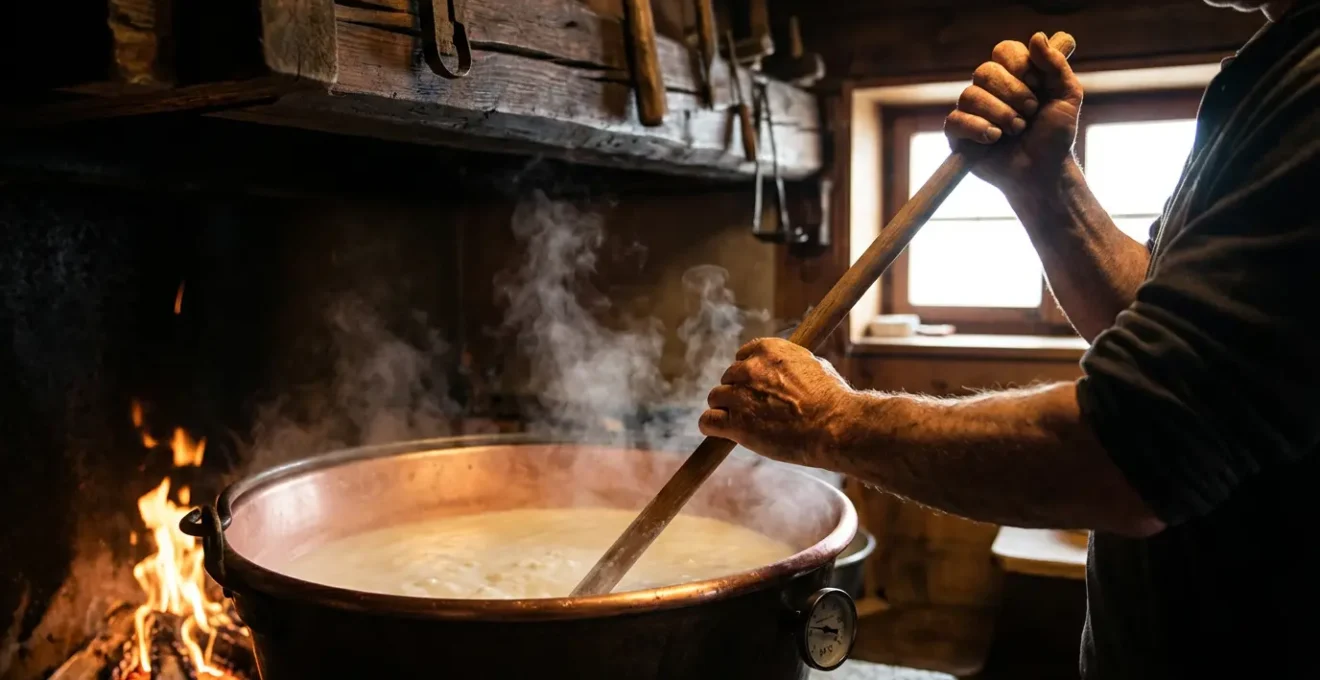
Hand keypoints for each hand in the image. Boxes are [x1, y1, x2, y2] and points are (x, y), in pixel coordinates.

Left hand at [698, 338, 855, 467]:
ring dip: (725, 410)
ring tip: (745, 424)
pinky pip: (707, 421)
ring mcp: (740, 396)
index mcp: (768, 350)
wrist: (836, 426)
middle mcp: (750, 369)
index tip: (756, 386)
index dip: (748, 374)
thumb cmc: (832, 400)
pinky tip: (721, 433)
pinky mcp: (735, 423)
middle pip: (728, 378)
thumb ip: (790, 364)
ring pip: (715, 398)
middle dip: (738, 393)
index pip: (742, 356)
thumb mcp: (814, 365)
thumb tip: (786, 366)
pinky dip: (711, 427)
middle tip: (756, 410)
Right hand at [945, 32, 1082, 193]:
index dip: (1019, 65)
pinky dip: (977, 128)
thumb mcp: (1067, 97)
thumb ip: (1056, 66)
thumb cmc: (1054, 136)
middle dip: (1012, 94)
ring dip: (1000, 114)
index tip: (1037, 85)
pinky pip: (955, 120)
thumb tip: (1037, 36)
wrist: (1043, 172)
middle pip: (985, 71)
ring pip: (970, 95)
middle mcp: (990, 89)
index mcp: (1014, 75)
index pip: (1004, 50)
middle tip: (1030, 113)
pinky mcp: (957, 134)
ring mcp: (971, 111)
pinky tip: (994, 139)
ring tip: (1016, 130)